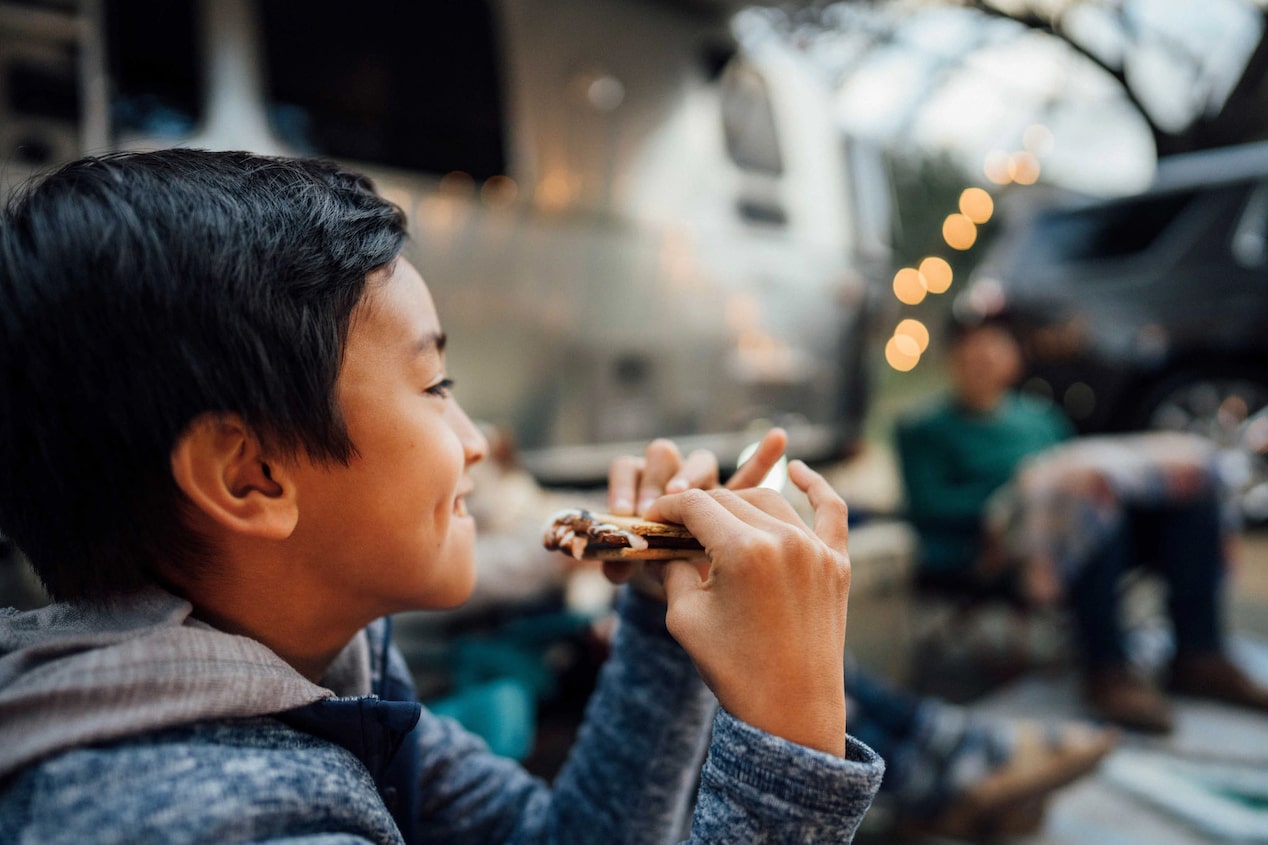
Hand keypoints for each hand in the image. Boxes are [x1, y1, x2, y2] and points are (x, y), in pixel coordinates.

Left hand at [602, 429, 787, 586]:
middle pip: (662, 455)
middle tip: (652, 507)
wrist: (684, 590)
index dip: (623, 487)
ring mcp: (702, 486)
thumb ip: (621, 565)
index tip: (626, 513)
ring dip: (691, 474)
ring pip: (700, 463)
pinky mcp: (732, 501)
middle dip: (655, 478)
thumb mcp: (633, 569)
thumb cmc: (654, 574)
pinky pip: (749, 477)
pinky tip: (778, 439)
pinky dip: (761, 459)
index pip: (626, 468)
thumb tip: (612, 566)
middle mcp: (669, 478)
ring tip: (684, 494)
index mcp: (638, 487)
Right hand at [645, 460, 849, 756]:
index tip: (651, 517)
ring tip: (716, 520)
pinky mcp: (838, 564)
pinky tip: (797, 469)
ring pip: (770, 501)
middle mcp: (784, 540)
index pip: (695, 506)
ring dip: (739, 504)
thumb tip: (666, 543)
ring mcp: (817, 550)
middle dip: (698, 509)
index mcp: (744, 550)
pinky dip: (816, 486)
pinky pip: (831, 511)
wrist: (792, 712)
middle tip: (677, 526)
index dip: (667, 508)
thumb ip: (673, 568)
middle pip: (730, 501)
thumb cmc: (733, 669)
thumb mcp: (684, 616)